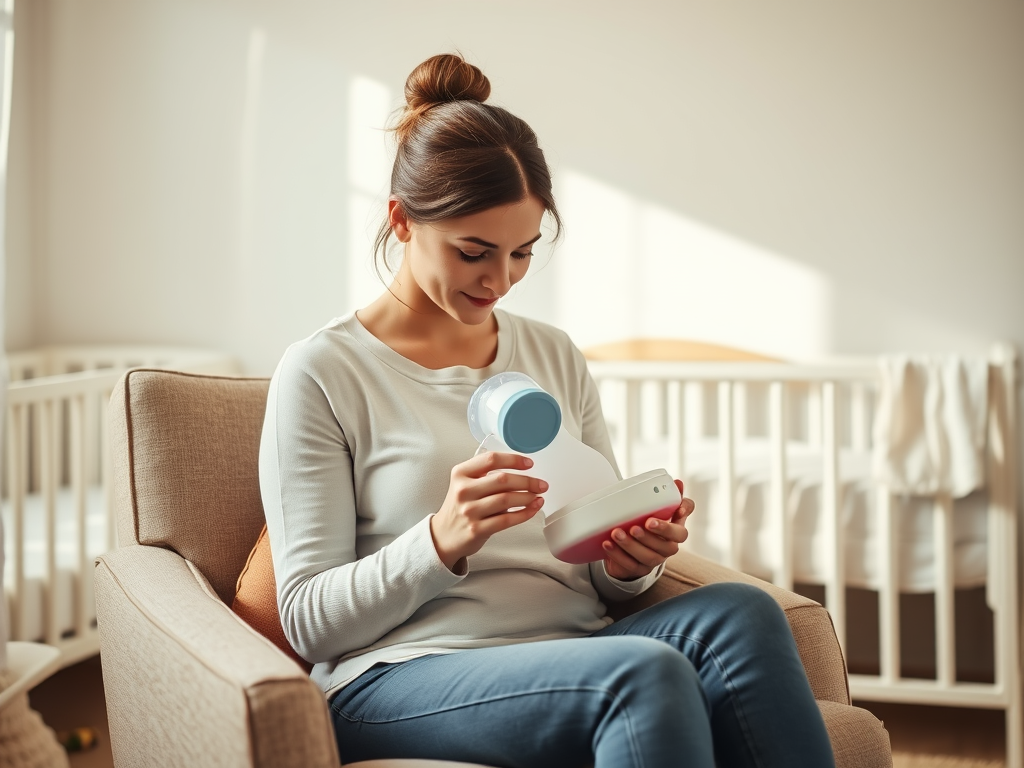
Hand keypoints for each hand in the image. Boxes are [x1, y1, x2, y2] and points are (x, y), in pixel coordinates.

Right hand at [430, 451, 546, 572]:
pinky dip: (524, 514)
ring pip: (507, 499)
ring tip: (538, 496)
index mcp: (461, 473)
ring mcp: (469, 511)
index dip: (514, 460)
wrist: (444, 535)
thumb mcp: (465, 483)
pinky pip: (507, 520)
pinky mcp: (477, 529)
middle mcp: (463, 490)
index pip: (491, 459)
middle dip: (528, 481)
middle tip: (541, 484)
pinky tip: (533, 509)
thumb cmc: (460, 506)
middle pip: (502, 480)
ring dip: (528, 497)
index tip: (529, 464)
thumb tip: (522, 470)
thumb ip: (486, 474)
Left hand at [601, 479, 693, 580]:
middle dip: (650, 537)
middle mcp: (667, 548)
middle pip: (666, 547)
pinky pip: (629, 565)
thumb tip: (678, 482)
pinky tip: (608, 544)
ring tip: (616, 533)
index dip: (679, 525)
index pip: (682, 531)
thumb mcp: (656, 510)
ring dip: (631, 546)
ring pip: (647, 557)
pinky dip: (617, 555)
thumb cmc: (646, 524)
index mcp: (674, 533)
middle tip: (634, 527)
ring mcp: (654, 560)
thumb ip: (667, 497)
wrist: (631, 548)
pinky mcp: (638, 569)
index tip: (671, 512)